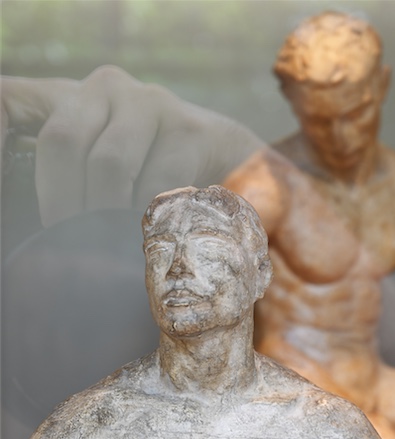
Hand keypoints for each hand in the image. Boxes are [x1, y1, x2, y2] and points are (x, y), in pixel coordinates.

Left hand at [2, 66, 261, 226]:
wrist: (226, 160)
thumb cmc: (149, 175)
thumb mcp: (102, 173)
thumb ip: (71, 184)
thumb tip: (43, 241)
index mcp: (69, 98)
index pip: (7, 98)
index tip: (2, 184)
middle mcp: (104, 88)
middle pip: (62, 142)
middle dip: (66, 205)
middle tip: (74, 246)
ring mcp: (149, 102)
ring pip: (109, 165)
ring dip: (109, 216)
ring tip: (114, 247)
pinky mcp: (190, 127)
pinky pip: (156, 182)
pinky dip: (150, 217)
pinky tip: (154, 234)